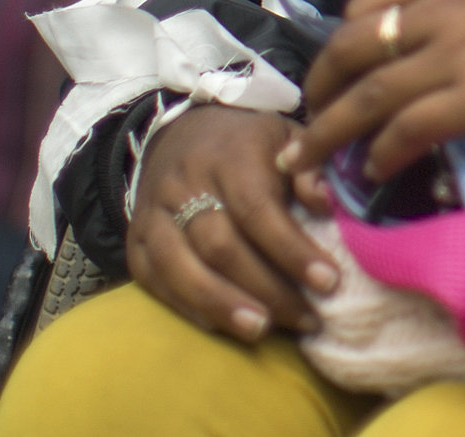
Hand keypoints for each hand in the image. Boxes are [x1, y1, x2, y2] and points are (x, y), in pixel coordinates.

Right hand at [131, 104, 339, 342]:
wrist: (180, 133)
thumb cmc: (246, 144)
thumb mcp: (285, 138)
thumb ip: (309, 170)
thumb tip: (326, 204)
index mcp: (228, 156)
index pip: (257, 209)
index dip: (292, 250)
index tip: (329, 281)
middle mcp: (183, 185)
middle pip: (220, 247)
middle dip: (267, 289)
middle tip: (307, 319)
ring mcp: (153, 215)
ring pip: (181, 269)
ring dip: (223, 307)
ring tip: (262, 331)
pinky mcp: (135, 241)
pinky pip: (155, 282)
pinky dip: (189, 308)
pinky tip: (223, 326)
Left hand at [281, 0, 464, 202]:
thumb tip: (437, 59)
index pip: (369, 4)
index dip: (340, 46)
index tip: (332, 77)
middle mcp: (448, 6)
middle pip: (353, 48)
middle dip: (318, 91)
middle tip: (303, 127)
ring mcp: (463, 49)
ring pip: (369, 93)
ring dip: (329, 134)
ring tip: (309, 164)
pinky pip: (410, 127)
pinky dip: (383, 153)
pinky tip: (376, 172)